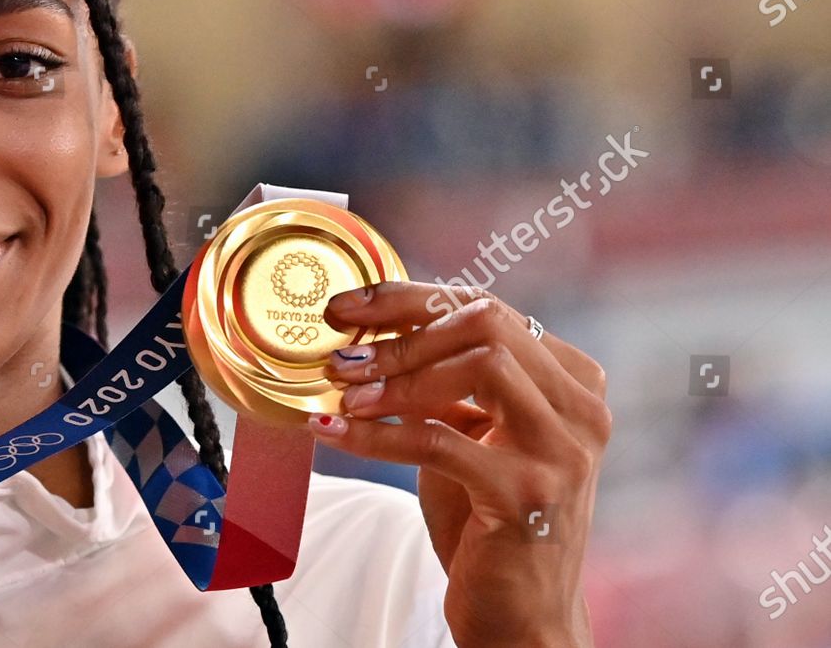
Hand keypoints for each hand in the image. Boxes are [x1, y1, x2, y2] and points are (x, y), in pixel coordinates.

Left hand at [309, 282, 609, 647]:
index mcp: (572, 381)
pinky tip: (334, 432)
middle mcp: (581, 409)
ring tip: (342, 394)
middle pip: (485, 325)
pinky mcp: (529, 495)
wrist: (521, 616)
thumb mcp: (470, 432)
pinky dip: (377, 434)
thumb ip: (443, 380)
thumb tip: (367, 328)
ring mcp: (563, 451)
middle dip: (400, 334)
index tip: (345, 307)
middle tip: (340, 356)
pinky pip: (440, 440)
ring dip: (395, 378)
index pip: (486, 309)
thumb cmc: (486, 519)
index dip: (408, 299)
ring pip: (475, 369)